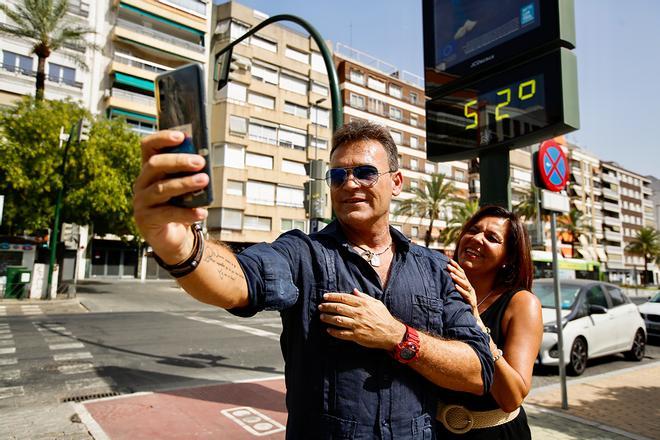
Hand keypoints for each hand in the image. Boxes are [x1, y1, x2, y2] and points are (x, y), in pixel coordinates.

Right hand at [132, 130, 208, 262]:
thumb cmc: (180, 206)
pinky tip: (202, 212)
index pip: (148, 146)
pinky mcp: (146, 220)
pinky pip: (168, 214)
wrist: (173, 237)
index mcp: (150, 169)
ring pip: (162, 188)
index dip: (162, 138)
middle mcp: (142, 183)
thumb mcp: (184, 187)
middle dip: (178, 161)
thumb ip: (189, 173)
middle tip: (200, 162)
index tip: (182, 136)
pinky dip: (187, 213)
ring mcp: (142, 202)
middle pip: (155, 165)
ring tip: (204, 181)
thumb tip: (203, 159)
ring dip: (185, 183)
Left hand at [318, 288, 405, 350]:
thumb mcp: (376, 303)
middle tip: (320, 306)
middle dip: (327, 306)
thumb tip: (354, 290)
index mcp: (362, 304)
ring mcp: (357, 325)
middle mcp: (358, 313)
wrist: (391, 332)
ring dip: (328, 318)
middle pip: (338, 308)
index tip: (325, 297)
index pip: (344, 298)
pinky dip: (334, 332)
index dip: (332, 297)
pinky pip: (342, 334)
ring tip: (321, 317)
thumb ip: (364, 297)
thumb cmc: (383, 317)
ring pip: (338, 320)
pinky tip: (328, 330)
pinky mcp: (357, 336)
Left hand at [447, 259, 477, 315]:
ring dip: (458, 279)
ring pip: (465, 284)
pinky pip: (466, 295)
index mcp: (467, 285)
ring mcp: (471, 294)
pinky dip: (461, 290)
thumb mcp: (459, 293)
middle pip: (463, 277)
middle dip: (455, 270)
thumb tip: (445, 278)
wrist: (473, 317)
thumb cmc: (464, 304)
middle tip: (447, 265)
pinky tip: (455, 287)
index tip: (449, 260)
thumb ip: (455, 285)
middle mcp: (470, 288)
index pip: (462, 273)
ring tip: (451, 274)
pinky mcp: (471, 302)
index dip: (456, 266)